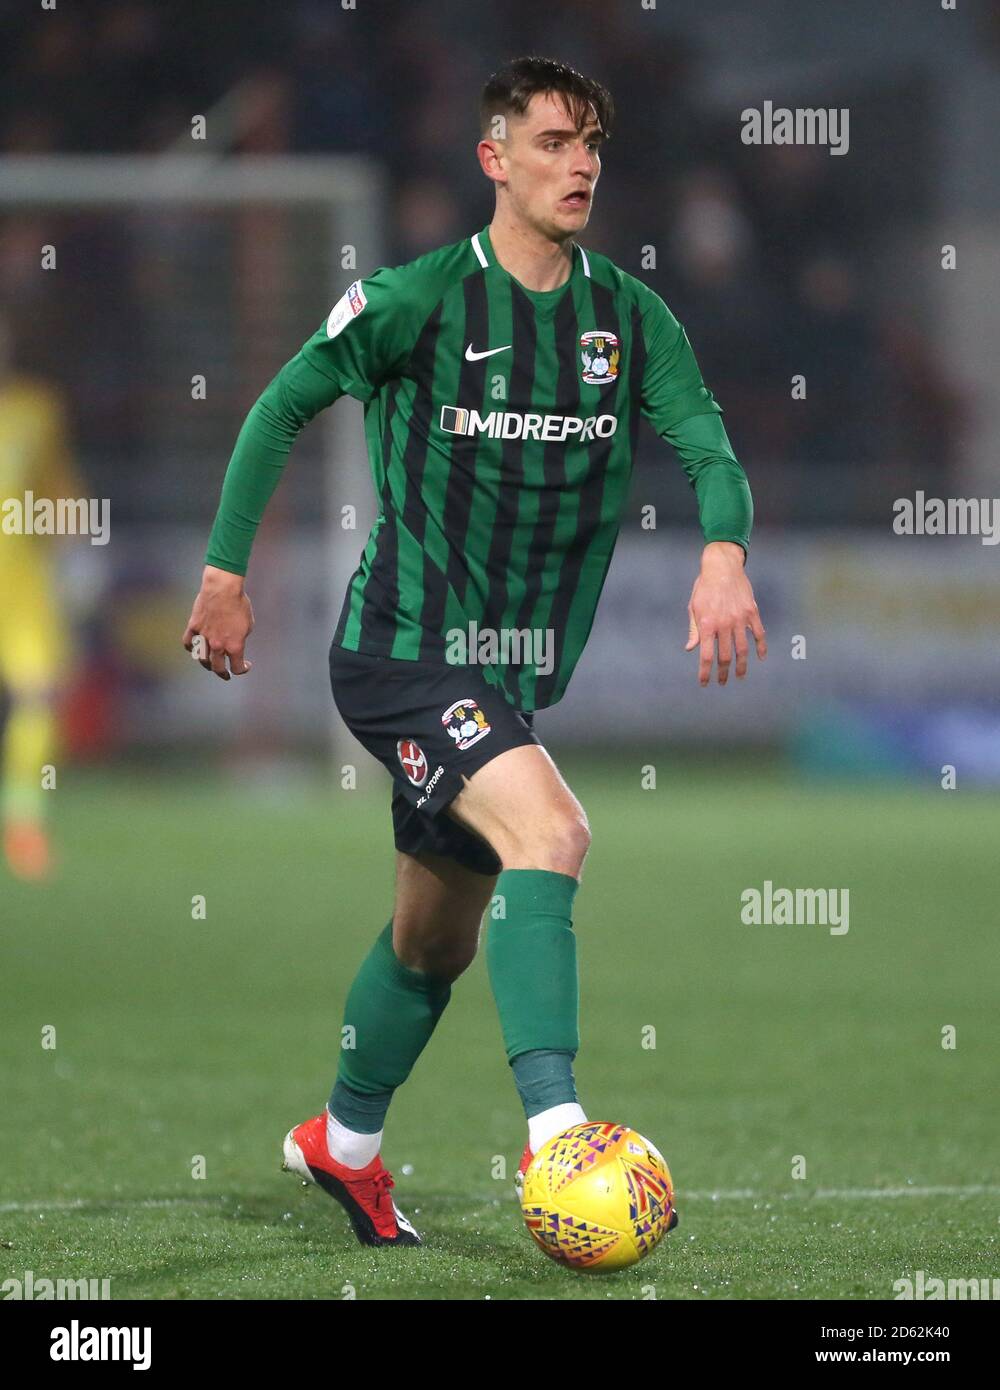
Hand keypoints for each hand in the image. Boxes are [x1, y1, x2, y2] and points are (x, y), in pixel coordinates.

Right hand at [182, 565, 254, 680]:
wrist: (223, 589)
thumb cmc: (239, 604)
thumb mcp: (249, 624)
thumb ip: (241, 638)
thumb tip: (234, 645)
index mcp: (235, 646)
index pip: (237, 667)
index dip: (243, 669)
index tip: (246, 666)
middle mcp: (218, 645)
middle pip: (217, 668)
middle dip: (222, 673)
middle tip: (225, 675)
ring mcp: (204, 637)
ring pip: (202, 659)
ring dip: (207, 663)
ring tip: (210, 663)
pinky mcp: (193, 627)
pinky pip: (188, 643)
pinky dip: (191, 648)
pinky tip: (194, 648)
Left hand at [685, 541, 765, 685]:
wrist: (722, 566)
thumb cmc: (704, 587)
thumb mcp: (694, 607)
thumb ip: (694, 630)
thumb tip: (690, 649)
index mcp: (707, 624)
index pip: (706, 656)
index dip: (705, 672)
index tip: (704, 683)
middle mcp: (724, 624)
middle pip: (725, 657)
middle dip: (722, 673)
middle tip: (722, 682)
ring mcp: (740, 619)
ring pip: (742, 649)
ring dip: (741, 666)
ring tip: (739, 676)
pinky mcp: (752, 612)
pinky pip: (759, 634)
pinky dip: (761, 647)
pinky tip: (761, 658)